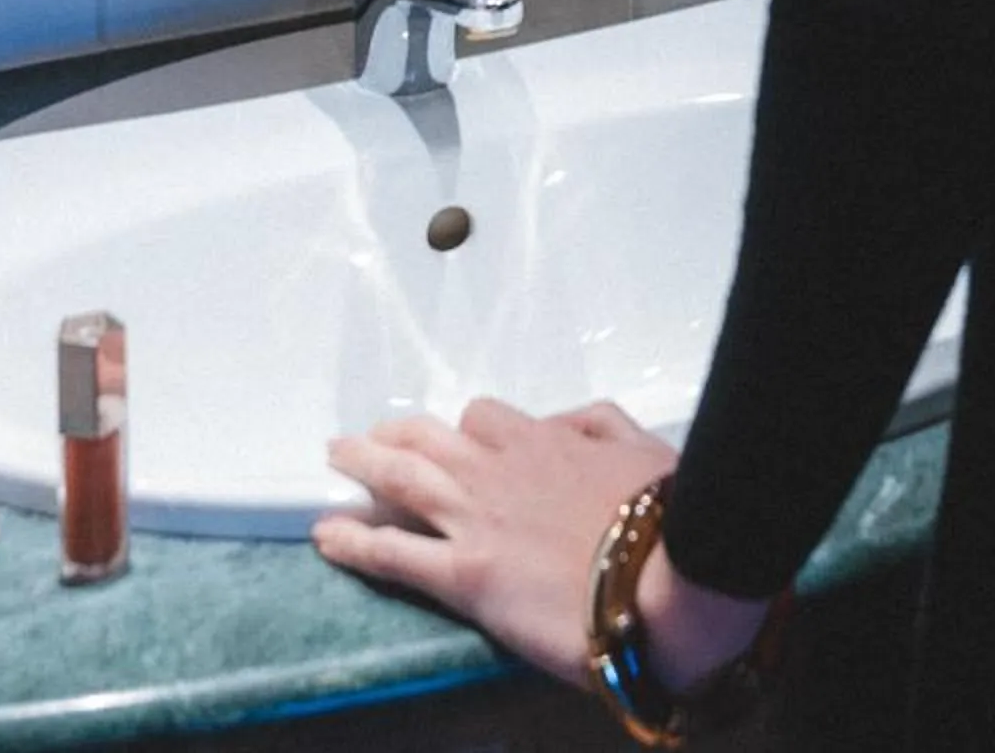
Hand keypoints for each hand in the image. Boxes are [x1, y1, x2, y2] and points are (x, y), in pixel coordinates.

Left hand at [315, 397, 773, 697]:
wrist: (668, 578)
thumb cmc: (667, 516)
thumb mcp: (643, 447)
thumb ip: (600, 425)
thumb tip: (565, 421)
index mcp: (543, 441)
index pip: (485, 418)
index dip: (464, 429)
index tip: (455, 440)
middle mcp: (498, 470)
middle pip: (429, 438)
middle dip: (394, 434)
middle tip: (369, 436)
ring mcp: (476, 521)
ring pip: (401, 480)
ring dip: (363, 465)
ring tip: (336, 457)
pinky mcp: (465, 575)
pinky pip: (394, 552)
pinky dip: (354, 541)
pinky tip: (326, 535)